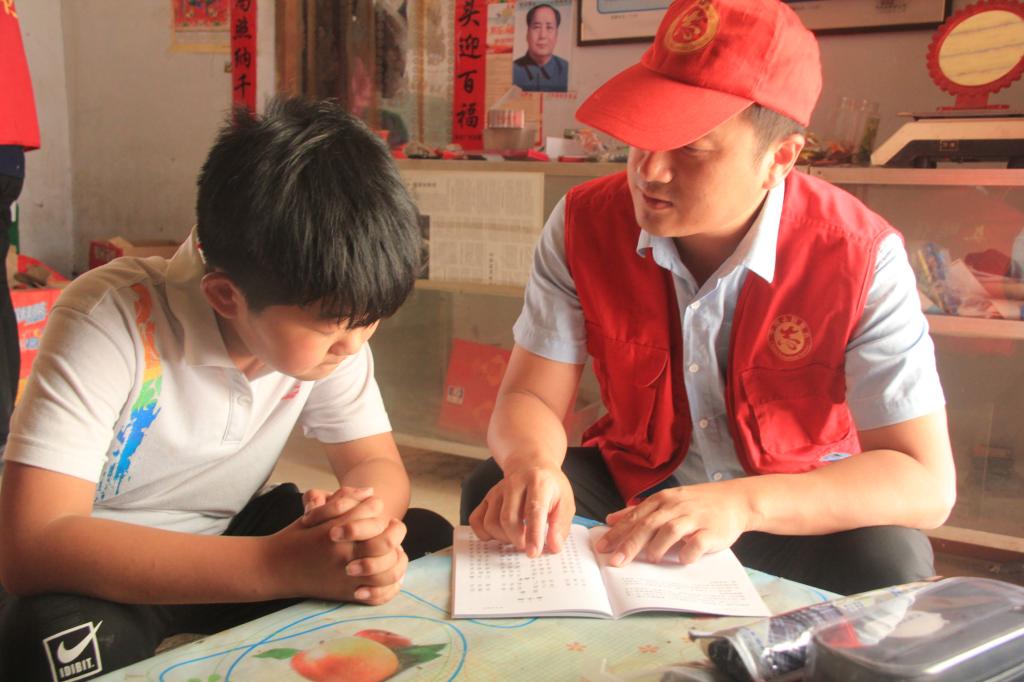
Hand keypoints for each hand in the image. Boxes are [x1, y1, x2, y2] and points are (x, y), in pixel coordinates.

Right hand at [268, 489, 407, 603]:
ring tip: (396, 552)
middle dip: (395, 531)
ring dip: (397, 559)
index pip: (372, 510)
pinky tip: (393, 577)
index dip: (377, 505)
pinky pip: (377, 593)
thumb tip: (371, 492)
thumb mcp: (315, 514)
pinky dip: (390, 587)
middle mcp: (343, 552)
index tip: (377, 506)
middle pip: (385, 540)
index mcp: (335, 529)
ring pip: (386, 568)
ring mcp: (345, 575)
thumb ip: (343, 500)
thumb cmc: (294, 537)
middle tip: (393, 528)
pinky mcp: (345, 593)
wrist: (271, 569)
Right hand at [468, 464, 574, 557]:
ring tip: (517, 537)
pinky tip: (500, 534)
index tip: (533, 553)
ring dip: (503, 538)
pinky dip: (484, 533)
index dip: (533, 533)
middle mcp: (514, 484)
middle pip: (508, 518)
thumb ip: (560, 525)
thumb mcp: (565, 501)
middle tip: (527, 545)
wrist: (530, 463)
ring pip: (491, 522)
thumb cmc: (549, 486)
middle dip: (517, 539)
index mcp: (538, 483)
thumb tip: (554, 547)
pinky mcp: (486, 498)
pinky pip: (476, 520)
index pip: (534, 509)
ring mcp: (497, 490)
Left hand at [595, 481, 751, 566]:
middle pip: (648, 525)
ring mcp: (694, 518)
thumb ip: (639, 511)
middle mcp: (676, 507)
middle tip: (616, 562)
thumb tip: (611, 520)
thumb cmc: (697, 503)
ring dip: (657, 547)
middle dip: (629, 544)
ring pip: (670, 531)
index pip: (635, 517)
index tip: (602, 548)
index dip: (617, 533)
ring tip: (650, 559)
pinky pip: (697, 543)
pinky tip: (682, 560)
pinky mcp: (712, 531)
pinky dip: (687, 552)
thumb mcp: (667, 501)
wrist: (736, 500)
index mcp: (662, 500)